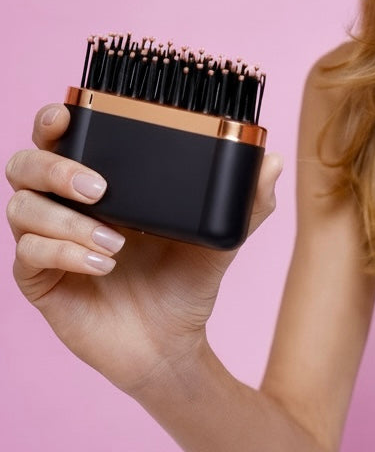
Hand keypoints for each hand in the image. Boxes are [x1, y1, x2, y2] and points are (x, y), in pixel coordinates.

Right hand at [6, 103, 281, 393]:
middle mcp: (67, 203)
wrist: (173, 341)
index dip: (57, 117)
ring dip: (67, 220)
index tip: (73, 111)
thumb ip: (247, 200)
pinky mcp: (38, 280)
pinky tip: (105, 263)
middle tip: (99, 186)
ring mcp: (48, 240)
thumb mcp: (222, 236)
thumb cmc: (189, 278)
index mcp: (105, 178)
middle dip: (55, 166)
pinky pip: (28, 255)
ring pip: (22, 208)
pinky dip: (66, 253)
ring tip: (116, 240)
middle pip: (26, 163)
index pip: (65, 135)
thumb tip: (273, 161)